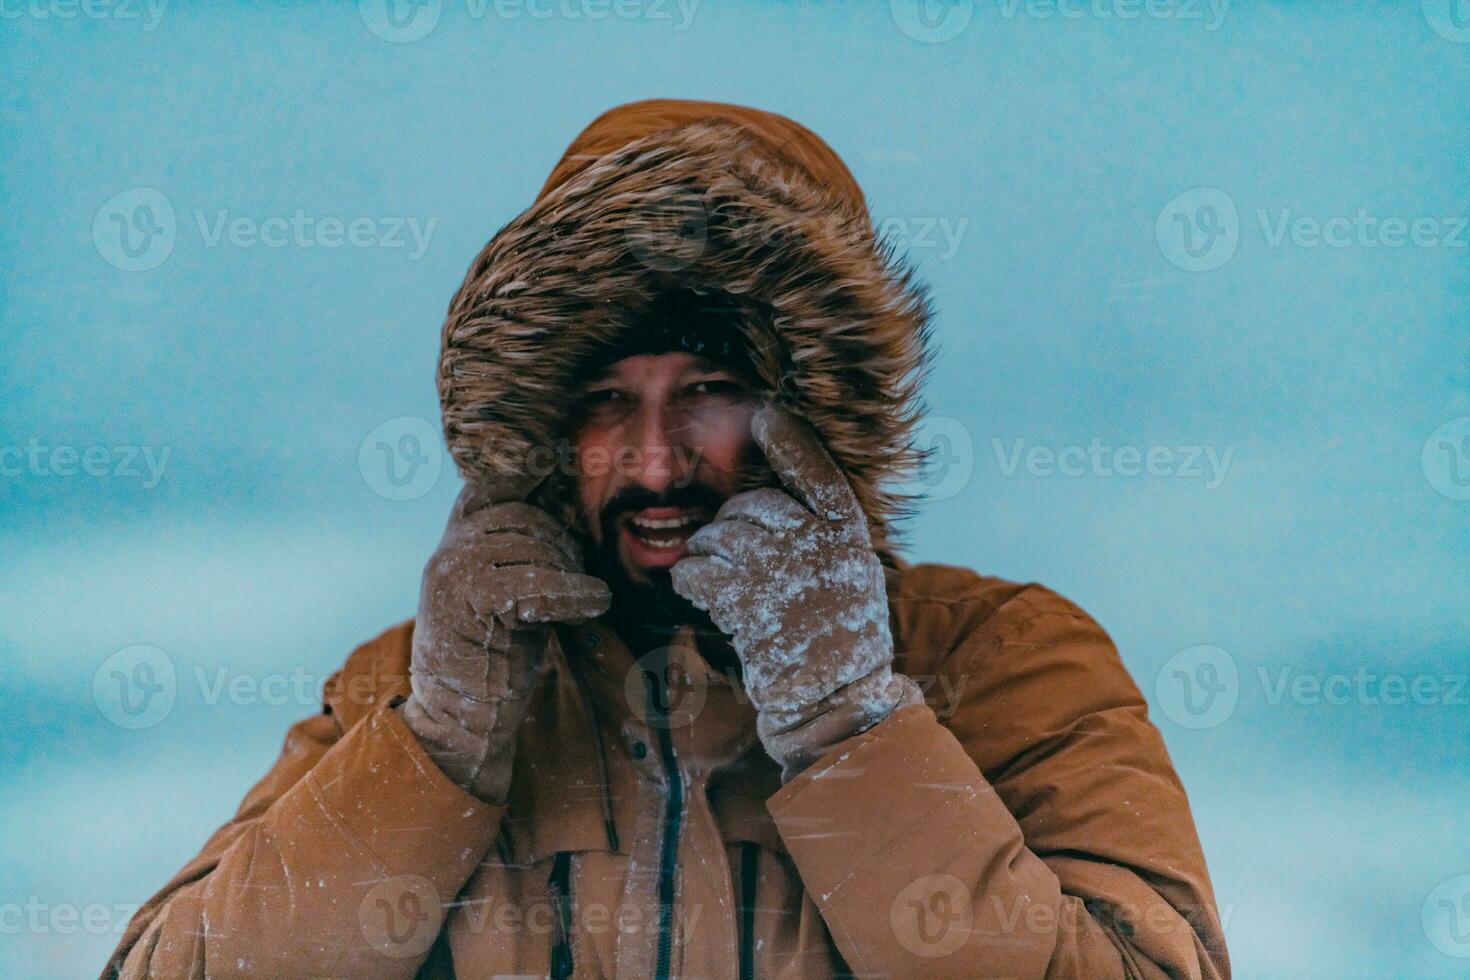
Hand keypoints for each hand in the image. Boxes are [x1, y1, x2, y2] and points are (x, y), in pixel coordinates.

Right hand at [401, 472, 610, 802]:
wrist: (458, 719)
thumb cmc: (491, 659)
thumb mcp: (503, 598)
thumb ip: (519, 559)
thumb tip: (567, 527)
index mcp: (452, 547)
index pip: (484, 489)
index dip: (517, 471)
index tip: (550, 455)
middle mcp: (448, 553)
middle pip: (521, 519)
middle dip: (560, 543)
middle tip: (580, 578)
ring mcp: (454, 575)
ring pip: (531, 548)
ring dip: (570, 572)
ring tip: (584, 600)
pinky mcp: (472, 603)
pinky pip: (537, 583)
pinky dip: (573, 593)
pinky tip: (594, 604)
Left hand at [671, 404, 922, 778]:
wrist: (835, 698)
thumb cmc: (837, 638)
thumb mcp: (850, 576)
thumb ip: (820, 538)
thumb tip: (770, 510)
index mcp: (847, 534)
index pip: (817, 472)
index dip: (789, 441)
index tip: (765, 415)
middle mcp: (816, 545)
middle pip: (754, 505)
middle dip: (732, 525)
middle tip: (732, 556)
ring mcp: (781, 572)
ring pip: (720, 535)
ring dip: (707, 553)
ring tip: (717, 580)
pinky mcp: (747, 604)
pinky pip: (698, 571)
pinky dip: (690, 579)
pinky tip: (699, 593)